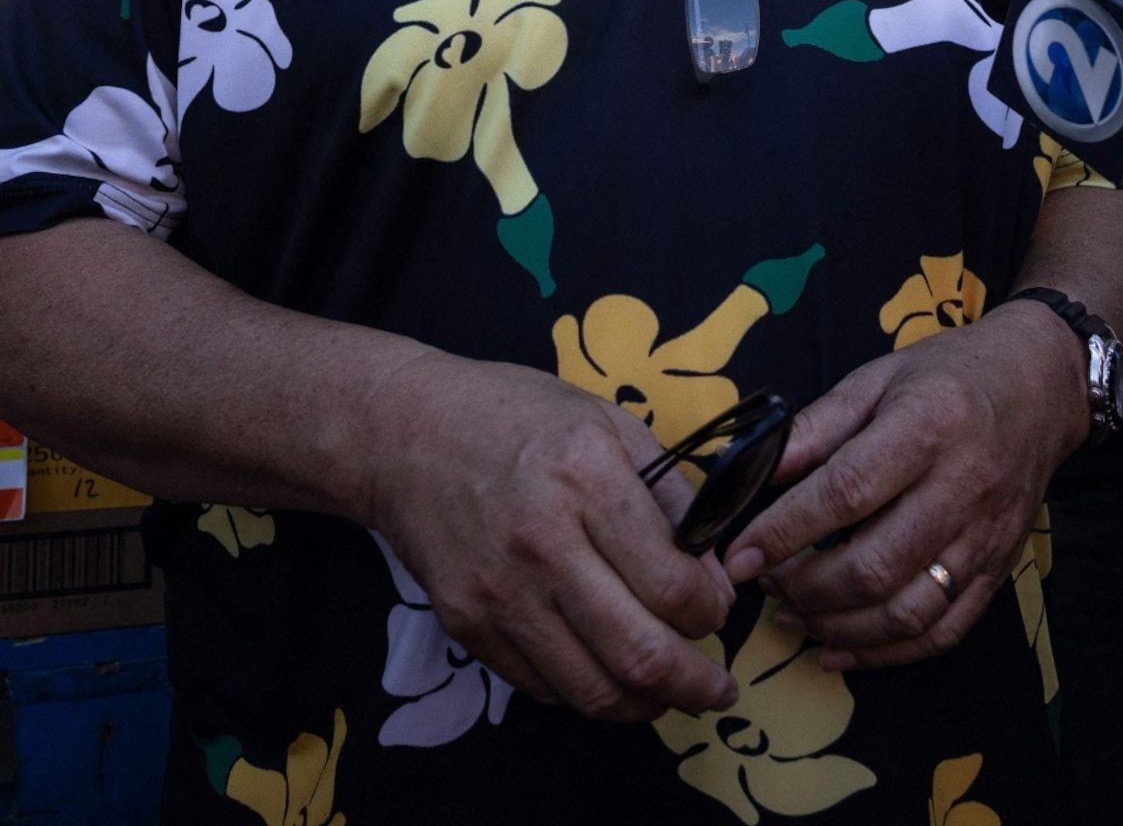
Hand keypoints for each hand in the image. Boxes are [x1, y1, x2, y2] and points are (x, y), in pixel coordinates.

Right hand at [366, 353, 736, 721]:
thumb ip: (670, 497)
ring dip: (645, 705)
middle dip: (695, 686)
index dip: (712, 613)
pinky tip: (605, 670)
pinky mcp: (467, 625)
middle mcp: (541, 544)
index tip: (717, 609)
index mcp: (586, 480)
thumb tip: (714, 575)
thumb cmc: (516, 418)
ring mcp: (498, 592)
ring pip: (593, 689)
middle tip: (716, 689)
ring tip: (667, 693)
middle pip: (640, 654)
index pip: (673, 586)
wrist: (404, 433)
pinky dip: (586, 690)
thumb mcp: (609, 424)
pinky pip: (543, 687)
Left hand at [721, 301, 1084, 671]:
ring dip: (840, 628)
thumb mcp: (875, 379)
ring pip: (909, 611)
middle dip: (808, 588)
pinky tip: (840, 649)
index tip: (739, 556)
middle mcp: (963, 487)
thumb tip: (748, 472)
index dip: (785, 530)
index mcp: (927, 426)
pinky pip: (944, 631)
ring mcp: (987, 536)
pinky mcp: (999, 568)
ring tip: (794, 617)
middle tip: (768, 584)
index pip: (847, 492)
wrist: (1042, 385)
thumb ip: (814, 429)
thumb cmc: (948, 374)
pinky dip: (887, 653)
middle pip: (878, 565)